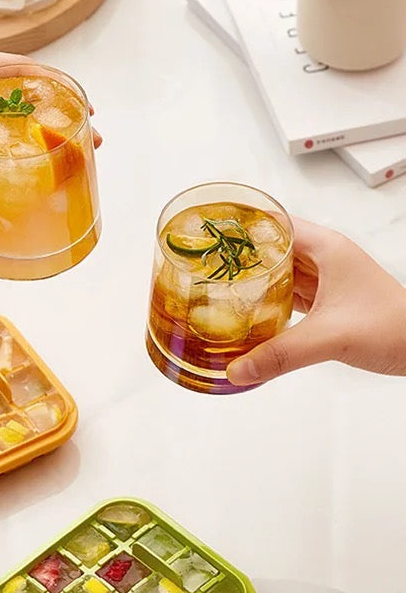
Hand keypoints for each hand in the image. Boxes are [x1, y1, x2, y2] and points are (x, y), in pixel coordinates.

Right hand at [226, 217, 405, 385]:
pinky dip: (268, 300)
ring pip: (280, 271)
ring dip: (254, 279)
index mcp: (327, 248)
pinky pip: (289, 293)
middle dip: (240, 256)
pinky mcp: (328, 302)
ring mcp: (327, 279)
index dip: (243, 225)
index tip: (212, 231)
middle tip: (205, 265)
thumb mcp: (330, 338)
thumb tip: (237, 369)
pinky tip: (250, 311)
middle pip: (272, 247)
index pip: (275, 223)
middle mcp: (325, 258)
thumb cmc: (396, 327)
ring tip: (220, 286)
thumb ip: (280, 354)